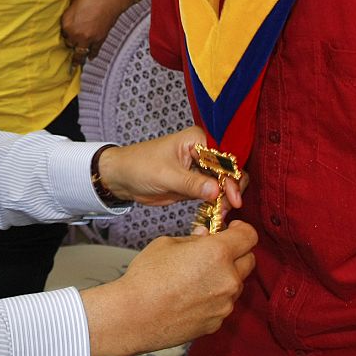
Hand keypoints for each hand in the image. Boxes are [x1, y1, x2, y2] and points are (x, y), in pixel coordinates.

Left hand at [60, 0, 132, 68]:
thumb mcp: (74, 3)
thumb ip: (70, 14)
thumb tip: (70, 19)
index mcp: (66, 23)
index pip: (61, 34)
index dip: (65, 33)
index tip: (66, 35)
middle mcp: (75, 33)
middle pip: (69, 44)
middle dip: (71, 43)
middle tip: (71, 45)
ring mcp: (88, 38)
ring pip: (79, 54)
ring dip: (77, 58)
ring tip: (75, 63)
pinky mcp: (99, 39)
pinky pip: (93, 52)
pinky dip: (91, 55)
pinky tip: (89, 57)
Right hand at [80, 221, 257, 355]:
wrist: (134, 317)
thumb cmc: (146, 277)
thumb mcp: (167, 244)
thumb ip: (193, 240)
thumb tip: (204, 237)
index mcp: (218, 253)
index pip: (249, 236)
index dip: (242, 229)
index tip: (233, 229)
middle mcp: (228, 279)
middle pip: (249, 260)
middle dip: (237, 253)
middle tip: (215, 253)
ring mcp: (225, 304)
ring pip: (236, 284)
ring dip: (225, 277)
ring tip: (197, 278)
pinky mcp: (217, 322)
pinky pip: (223, 304)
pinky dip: (214, 298)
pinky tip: (190, 298)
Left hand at [96, 126, 244, 208]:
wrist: (122, 178)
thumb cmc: (139, 166)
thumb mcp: (166, 175)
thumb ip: (192, 183)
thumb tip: (217, 191)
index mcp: (197, 140)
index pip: (223, 158)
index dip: (231, 178)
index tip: (233, 198)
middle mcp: (202, 152)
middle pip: (228, 171)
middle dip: (231, 189)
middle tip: (228, 208)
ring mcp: (200, 169)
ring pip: (223, 184)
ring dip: (225, 199)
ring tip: (222, 214)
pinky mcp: (196, 184)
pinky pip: (213, 194)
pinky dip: (217, 204)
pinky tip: (217, 214)